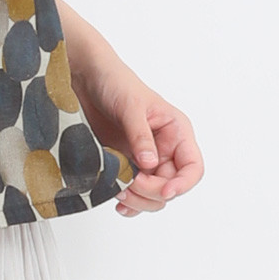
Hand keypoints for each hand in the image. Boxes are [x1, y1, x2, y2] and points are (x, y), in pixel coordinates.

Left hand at [73, 53, 203, 218]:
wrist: (86, 77)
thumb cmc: (115, 82)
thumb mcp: (131, 105)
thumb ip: (140, 135)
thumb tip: (150, 163)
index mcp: (175, 132)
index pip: (192, 167)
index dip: (183, 184)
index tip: (164, 191)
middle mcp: (164, 149)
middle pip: (171, 186)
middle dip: (153, 192)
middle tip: (130, 186)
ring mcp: (144, 159)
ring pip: (153, 194)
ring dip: (140, 200)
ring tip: (121, 194)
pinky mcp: (125, 164)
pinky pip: (134, 192)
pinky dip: (129, 201)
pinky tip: (119, 202)